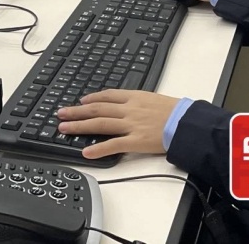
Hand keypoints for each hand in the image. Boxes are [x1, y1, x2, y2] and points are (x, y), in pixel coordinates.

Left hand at [57, 90, 178, 159]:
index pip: (108, 95)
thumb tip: (130, 104)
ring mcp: (130, 125)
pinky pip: (113, 145)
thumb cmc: (176, 111)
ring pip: (100, 123)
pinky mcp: (135, 141)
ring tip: (64, 129)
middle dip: (77, 111)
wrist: (186, 122)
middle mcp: (129, 109)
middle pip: (97, 108)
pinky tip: (86, 152)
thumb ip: (140, 102)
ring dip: (80, 126)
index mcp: (135, 97)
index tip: (81, 101)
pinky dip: (98, 149)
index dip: (92, 98)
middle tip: (61, 114)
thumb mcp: (155, 98)